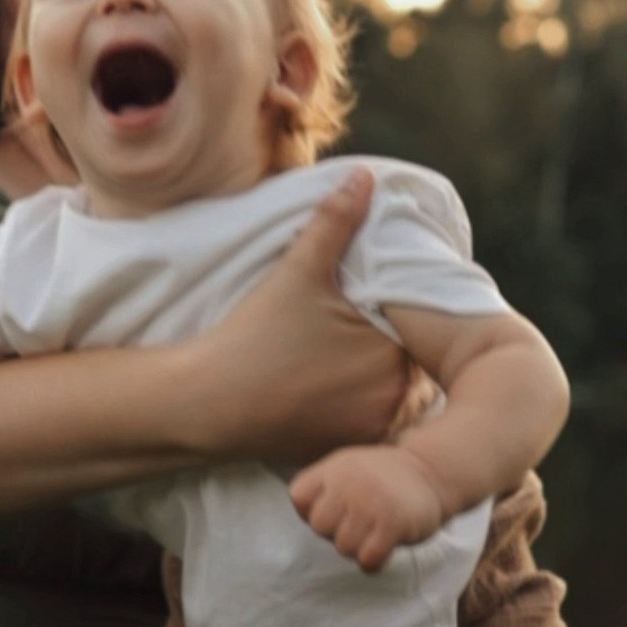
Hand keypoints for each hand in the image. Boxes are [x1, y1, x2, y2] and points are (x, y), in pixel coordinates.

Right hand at [192, 168, 409, 462]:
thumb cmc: (254, 335)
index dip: (406, 315)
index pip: (421, 330)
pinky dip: (362, 407)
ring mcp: (369, 432)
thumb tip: (364, 176)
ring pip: (395, 396)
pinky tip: (337, 388)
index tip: (382, 304)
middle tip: (370, 328)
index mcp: (392, 356)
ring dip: (384, 379)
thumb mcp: (298, 271)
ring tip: (353, 357)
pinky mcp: (345, 450)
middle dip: (400, 347)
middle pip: (412, 365)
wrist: (205, 403)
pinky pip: (371, 424)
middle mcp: (392, 400)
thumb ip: (336, 221)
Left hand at [291, 444, 449, 571]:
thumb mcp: (347, 468)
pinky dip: (375, 561)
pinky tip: (385, 546)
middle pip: (319, 526)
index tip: (335, 509)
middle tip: (359, 523)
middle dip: (336, 531)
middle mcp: (350, 482)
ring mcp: (372, 502)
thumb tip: (307, 518)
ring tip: (375, 530)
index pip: (298, 497)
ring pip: (343, 547)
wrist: (432, 472)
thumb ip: (322, 488)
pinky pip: (368, 560)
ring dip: (359, 547)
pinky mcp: (393, 524)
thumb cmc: (383, 478)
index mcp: (335, 467)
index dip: (311, 511)